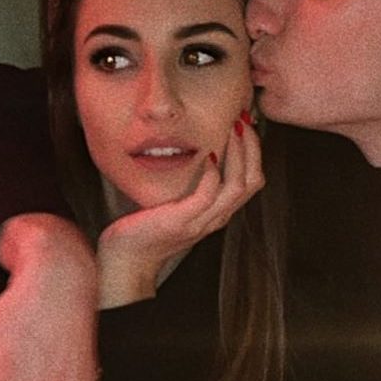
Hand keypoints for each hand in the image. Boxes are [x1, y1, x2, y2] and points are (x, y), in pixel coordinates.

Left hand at [96, 114, 263, 307]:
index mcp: (218, 213)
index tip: (244, 124)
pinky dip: (212, 173)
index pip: (253, 181)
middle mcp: (216, 218)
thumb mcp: (176, 205)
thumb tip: (193, 154)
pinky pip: (208, 196)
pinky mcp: (182, 221)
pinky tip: (207, 155)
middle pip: (253, 181)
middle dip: (252, 146)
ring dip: (239, 153)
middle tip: (243, 119)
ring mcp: (201, 222)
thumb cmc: (146, 228)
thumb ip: (190, 187)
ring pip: (238, 186)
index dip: (254, 151)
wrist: (126, 261)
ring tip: (232, 129)